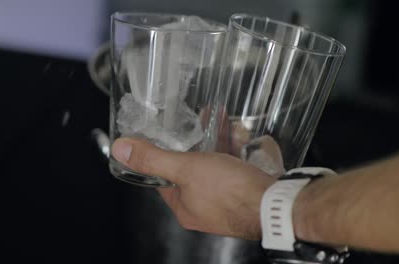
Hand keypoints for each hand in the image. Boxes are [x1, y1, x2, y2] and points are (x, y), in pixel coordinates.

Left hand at [111, 138, 275, 239]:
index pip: (163, 179)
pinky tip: (236, 130)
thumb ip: (153, 158)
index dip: (161, 156)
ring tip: (215, 116)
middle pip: (191, 170)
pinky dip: (232, 148)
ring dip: (214, 140)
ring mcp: (225, 201)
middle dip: (193, 143)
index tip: (162, 137)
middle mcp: (203, 208)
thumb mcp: (185, 169)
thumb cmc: (231, 192)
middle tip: (193, 122)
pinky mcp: (244, 192)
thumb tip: (121, 149)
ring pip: (214, 165)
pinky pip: (233, 166)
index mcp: (184, 207)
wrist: (278, 204)